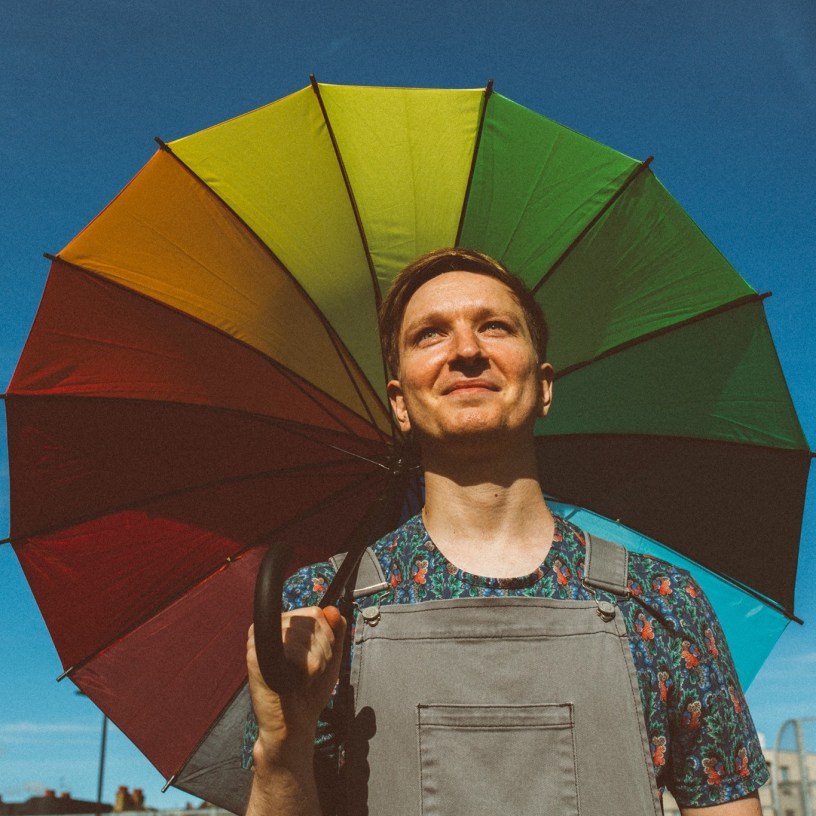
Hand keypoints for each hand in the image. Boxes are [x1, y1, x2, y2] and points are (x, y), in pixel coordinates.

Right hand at [247, 606, 346, 764]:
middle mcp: (269, 629)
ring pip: (305, 636)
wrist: (294, 725)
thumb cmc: (309, 691)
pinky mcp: (256, 658)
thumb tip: (332, 609)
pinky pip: (296, 651)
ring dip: (316, 662)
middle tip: (311, 672)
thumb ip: (335, 631)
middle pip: (311, 621)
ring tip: (303, 678)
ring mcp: (260, 641)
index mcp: (284, 625)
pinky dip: (307, 669)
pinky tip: (296, 682)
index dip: (327, 635)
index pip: (315, 612)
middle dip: (323, 649)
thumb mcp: (329, 656)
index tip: (320, 658)